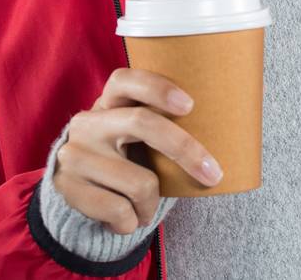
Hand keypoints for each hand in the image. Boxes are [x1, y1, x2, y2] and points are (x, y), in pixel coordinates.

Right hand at [52, 68, 222, 233]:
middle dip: (185, 149)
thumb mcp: (137, 134)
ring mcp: (75, 154)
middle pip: (141, 123)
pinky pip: (118, 210)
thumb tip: (232, 129)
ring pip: (138, 181)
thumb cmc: (127, 156)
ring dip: (152, 203)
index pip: (125, 79)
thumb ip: (165, 124)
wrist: (77, 188)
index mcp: (109, 101)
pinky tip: (127, 219)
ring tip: (147, 207)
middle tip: (213, 174)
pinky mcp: (68, 187)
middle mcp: (88, 122)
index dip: (158, 88)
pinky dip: (132, 221)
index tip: (190, 105)